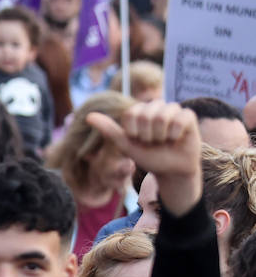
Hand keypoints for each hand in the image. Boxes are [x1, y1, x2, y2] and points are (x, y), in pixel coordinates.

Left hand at [86, 102, 201, 215]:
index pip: (130, 114)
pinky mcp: (187, 115)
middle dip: (147, 135)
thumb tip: (88, 116)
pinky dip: (175, 134)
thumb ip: (109, 130)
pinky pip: (179, 119)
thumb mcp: (126, 145)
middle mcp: (155, 106)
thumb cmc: (148, 156)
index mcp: (138, 111)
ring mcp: (172, 109)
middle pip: (145, 115)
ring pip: (162, 116)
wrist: (171, 170)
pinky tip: (176, 139)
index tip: (138, 140)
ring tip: (164, 141)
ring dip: (161, 135)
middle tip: (153, 142)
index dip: (133, 132)